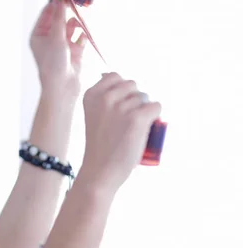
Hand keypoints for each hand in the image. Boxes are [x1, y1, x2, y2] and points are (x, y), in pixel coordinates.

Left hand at [29, 0, 86, 98]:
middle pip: (60, 18)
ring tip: (84, 21)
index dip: (56, 3)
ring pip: (72, 26)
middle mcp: (50, 38)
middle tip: (79, 2)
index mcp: (39, 35)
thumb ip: (58, 18)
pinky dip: (84, 34)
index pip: (47, 13)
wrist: (62, 88)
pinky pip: (81, 37)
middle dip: (69, 12)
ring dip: (78, 23)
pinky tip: (86, 33)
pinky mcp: (75, 51)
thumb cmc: (53, 64)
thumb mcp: (55, 37)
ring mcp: (63, 45)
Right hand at [79, 72, 161, 192]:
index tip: (118, 107)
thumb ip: (101, 97)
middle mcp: (105, 97)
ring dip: (143, 110)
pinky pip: (156, 106)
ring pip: (145, 97)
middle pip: (132, 85)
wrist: (100, 171)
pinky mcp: (137, 118)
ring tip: (131, 129)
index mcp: (91, 94)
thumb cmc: (99, 145)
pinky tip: (144, 129)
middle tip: (126, 121)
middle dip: (134, 99)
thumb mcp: (92, 115)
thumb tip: (114, 77)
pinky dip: (155, 117)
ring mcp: (121, 107)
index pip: (114, 76)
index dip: (122, 90)